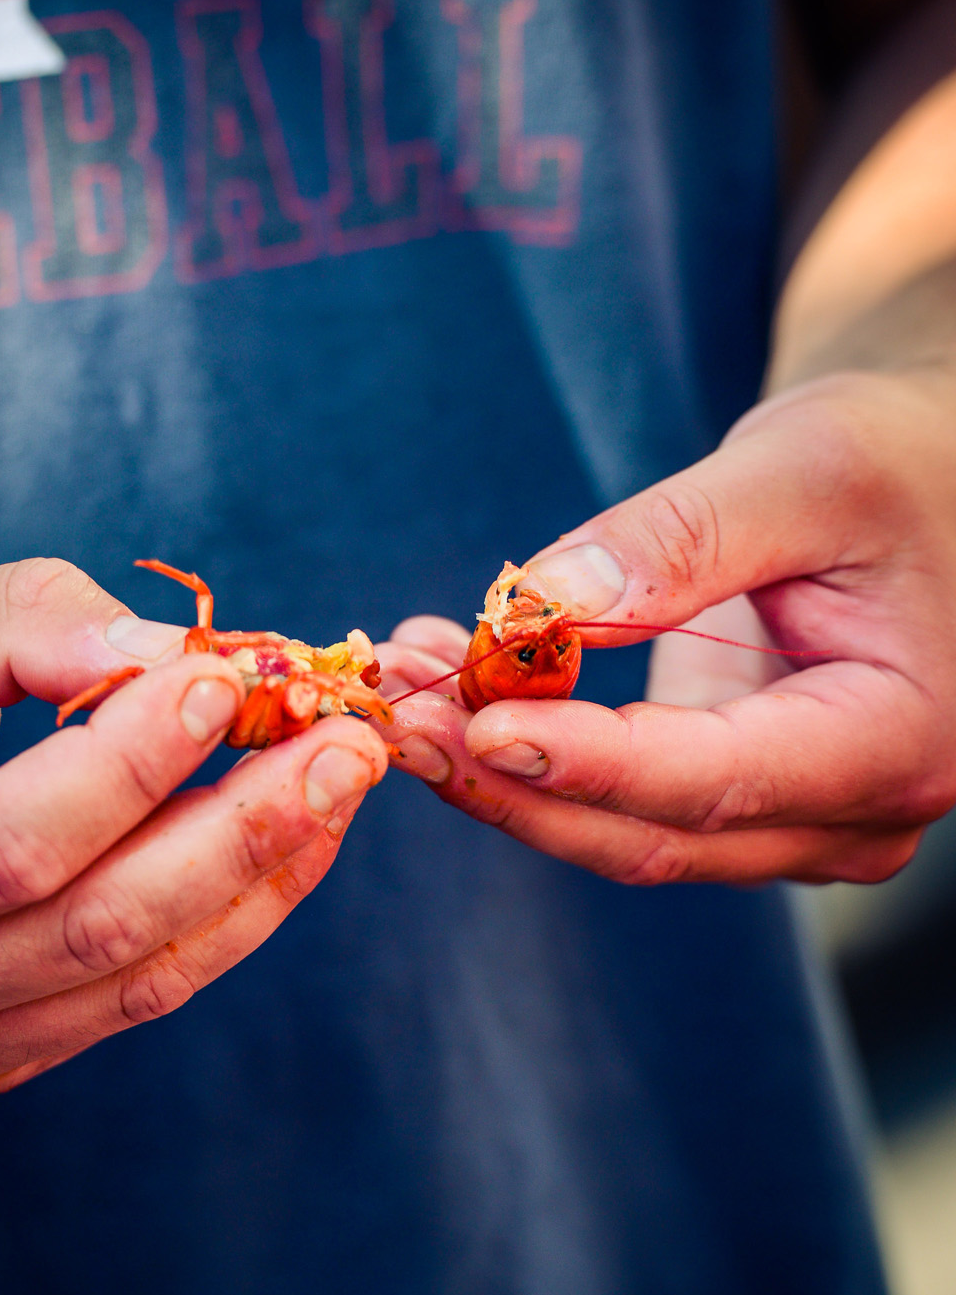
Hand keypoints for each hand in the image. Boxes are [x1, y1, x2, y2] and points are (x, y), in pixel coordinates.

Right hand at [0, 559, 384, 1096]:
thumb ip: (26, 628)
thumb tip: (176, 654)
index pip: (16, 842)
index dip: (135, 763)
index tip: (224, 677)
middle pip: (103, 925)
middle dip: (246, 825)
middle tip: (348, 741)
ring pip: (144, 975)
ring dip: (263, 874)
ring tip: (340, 783)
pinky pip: (139, 996)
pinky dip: (228, 918)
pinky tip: (287, 842)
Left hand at [380, 370, 955, 884]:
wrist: (929, 483)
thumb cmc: (899, 460)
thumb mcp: (807, 466)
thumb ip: (681, 541)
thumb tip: (542, 608)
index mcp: (894, 741)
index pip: (714, 780)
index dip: (586, 761)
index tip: (474, 722)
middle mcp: (848, 814)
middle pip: (650, 835)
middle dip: (508, 778)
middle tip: (393, 709)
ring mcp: (793, 819)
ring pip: (622, 831)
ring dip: (501, 767)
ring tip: (403, 678)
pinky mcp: (739, 794)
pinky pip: (623, 796)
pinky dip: (532, 745)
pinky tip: (457, 675)